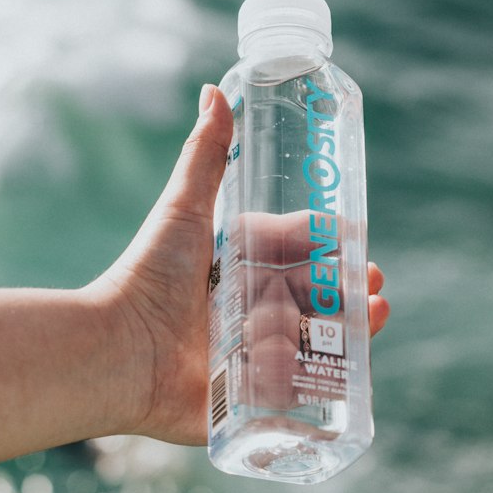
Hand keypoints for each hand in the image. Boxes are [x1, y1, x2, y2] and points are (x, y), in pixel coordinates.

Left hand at [93, 85, 389, 445]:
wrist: (118, 352)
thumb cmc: (147, 278)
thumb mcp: (184, 212)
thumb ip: (204, 156)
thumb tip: (215, 89)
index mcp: (232, 273)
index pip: (290, 256)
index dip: (325, 248)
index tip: (354, 241)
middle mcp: (241, 316)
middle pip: (310, 301)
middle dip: (348, 291)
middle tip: (372, 284)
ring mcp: (247, 362)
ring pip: (312, 345)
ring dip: (351, 333)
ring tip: (375, 317)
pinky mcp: (246, 403)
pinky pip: (295, 395)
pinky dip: (327, 384)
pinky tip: (355, 370)